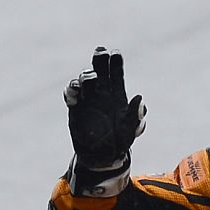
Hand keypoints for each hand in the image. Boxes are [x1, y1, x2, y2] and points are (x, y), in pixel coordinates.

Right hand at [64, 47, 145, 167]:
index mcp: (116, 93)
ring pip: (83, 79)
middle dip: (99, 58)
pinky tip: (75, 93)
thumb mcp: (131, 130)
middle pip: (98, 68)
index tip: (115, 55)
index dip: (115, 61)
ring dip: (86, 76)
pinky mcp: (75, 108)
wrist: (102, 157)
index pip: (115, 71)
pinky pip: (70, 94)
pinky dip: (71, 91)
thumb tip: (139, 97)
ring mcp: (87, 99)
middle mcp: (101, 92)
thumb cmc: (120, 141)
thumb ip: (136, 115)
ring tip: (89, 80)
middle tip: (100, 52)